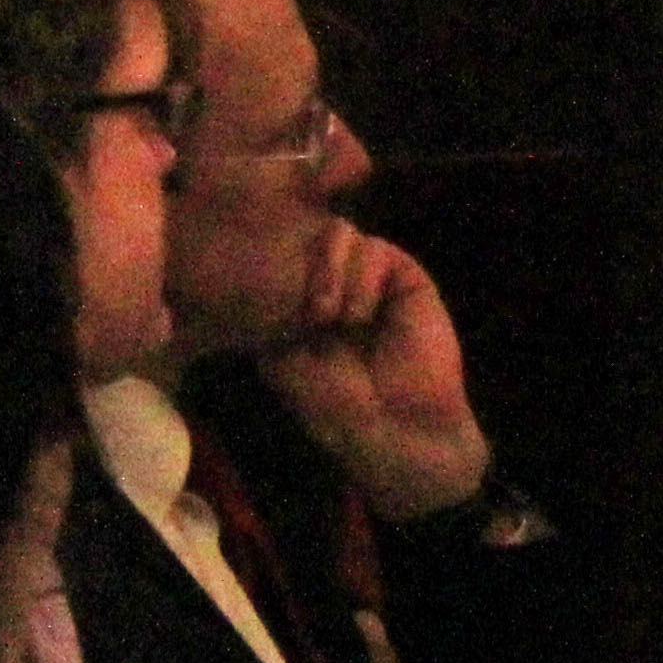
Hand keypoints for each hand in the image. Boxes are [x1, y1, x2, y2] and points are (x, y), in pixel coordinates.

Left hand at [259, 222, 491, 524]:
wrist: (399, 428)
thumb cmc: (338, 408)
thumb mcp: (282, 367)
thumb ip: (270, 317)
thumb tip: (256, 277)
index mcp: (300, 306)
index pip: (278, 260)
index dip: (268, 269)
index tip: (266, 304)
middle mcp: (334, 286)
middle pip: (306, 237)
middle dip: (297, 267)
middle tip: (307, 314)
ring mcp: (370, 281)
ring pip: (338, 234)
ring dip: (328, 274)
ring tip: (330, 317)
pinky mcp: (406, 280)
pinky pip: (376, 250)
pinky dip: (361, 278)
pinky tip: (360, 316)